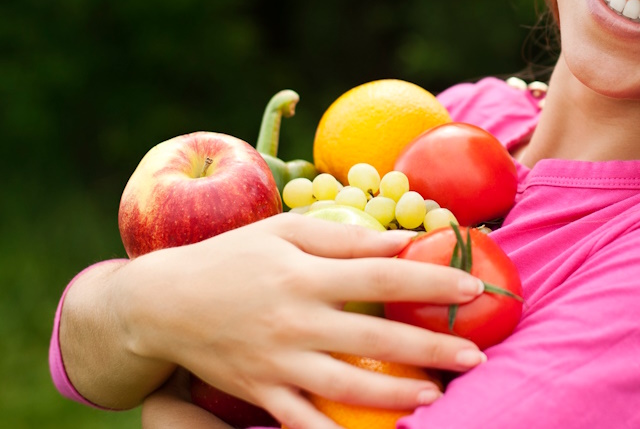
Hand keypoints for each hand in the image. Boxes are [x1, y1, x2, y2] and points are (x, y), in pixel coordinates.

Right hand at [113, 215, 485, 428]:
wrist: (163, 305)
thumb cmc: (233, 257)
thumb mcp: (285, 231)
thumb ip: (344, 236)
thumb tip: (403, 241)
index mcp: (305, 274)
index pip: (381, 277)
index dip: (430, 283)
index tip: (472, 289)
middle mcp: (295, 321)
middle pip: (374, 339)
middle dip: (430, 348)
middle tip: (476, 356)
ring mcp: (278, 362)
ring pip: (345, 387)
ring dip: (395, 396)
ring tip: (436, 397)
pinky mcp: (261, 393)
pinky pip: (302, 423)